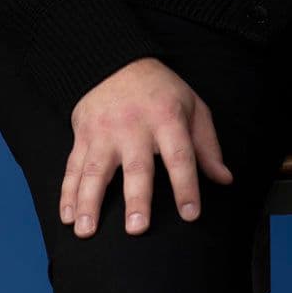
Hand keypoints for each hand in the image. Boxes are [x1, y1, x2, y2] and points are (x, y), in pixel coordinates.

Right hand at [60, 56, 233, 236]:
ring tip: (85, 230)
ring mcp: (104, 131)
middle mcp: (134, 126)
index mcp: (167, 118)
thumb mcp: (192, 107)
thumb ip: (207, 146)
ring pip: (95, 170)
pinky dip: (67, 193)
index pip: (180, 156)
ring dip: (89, 202)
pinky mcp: (82, 135)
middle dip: (136, 198)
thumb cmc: (160, 91)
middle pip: (137, 166)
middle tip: (137, 229)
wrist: (116, 62)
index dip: (186, 185)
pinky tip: (66, 216)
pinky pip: (73, 167)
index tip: (190, 214)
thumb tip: (224, 180)